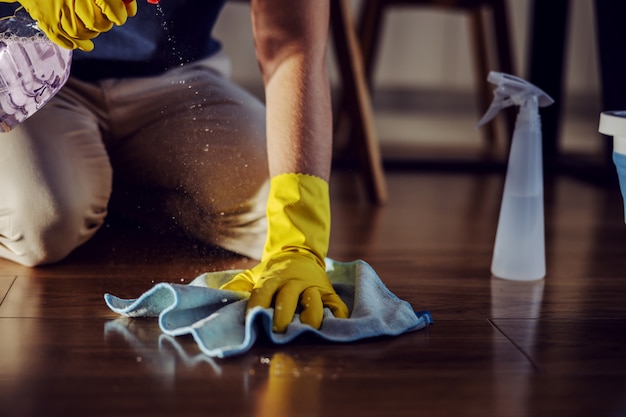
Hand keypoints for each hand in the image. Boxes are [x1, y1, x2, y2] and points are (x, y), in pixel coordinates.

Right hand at [3, 0, 136, 50]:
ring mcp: (57, 12)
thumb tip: (131, 10)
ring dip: (91, 34)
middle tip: (103, 19)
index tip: (120, 15)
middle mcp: (72, 1)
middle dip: (104, 24)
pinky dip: (77, 44)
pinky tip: (85, 44)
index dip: (119, 14)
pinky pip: (65, 40)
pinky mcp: (46, 21)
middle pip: (98, 24)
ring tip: (91, 27)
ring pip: (82, 33)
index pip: (112, 10)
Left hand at [220, 173, 348, 331]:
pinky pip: (337, 305)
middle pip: (288, 299)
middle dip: (282, 317)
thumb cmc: (274, 271)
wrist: (300, 252)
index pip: (262, 293)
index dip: (257, 307)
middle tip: (277, 333)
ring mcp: (313, 287)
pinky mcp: (329, 292)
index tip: (252, 321)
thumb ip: (238, 285)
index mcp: (273, 278)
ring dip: (310, 318)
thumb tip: (221, 295)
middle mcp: (294, 282)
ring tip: (304, 331)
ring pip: (314, 303)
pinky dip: (337, 317)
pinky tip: (332, 327)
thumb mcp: (254, 273)